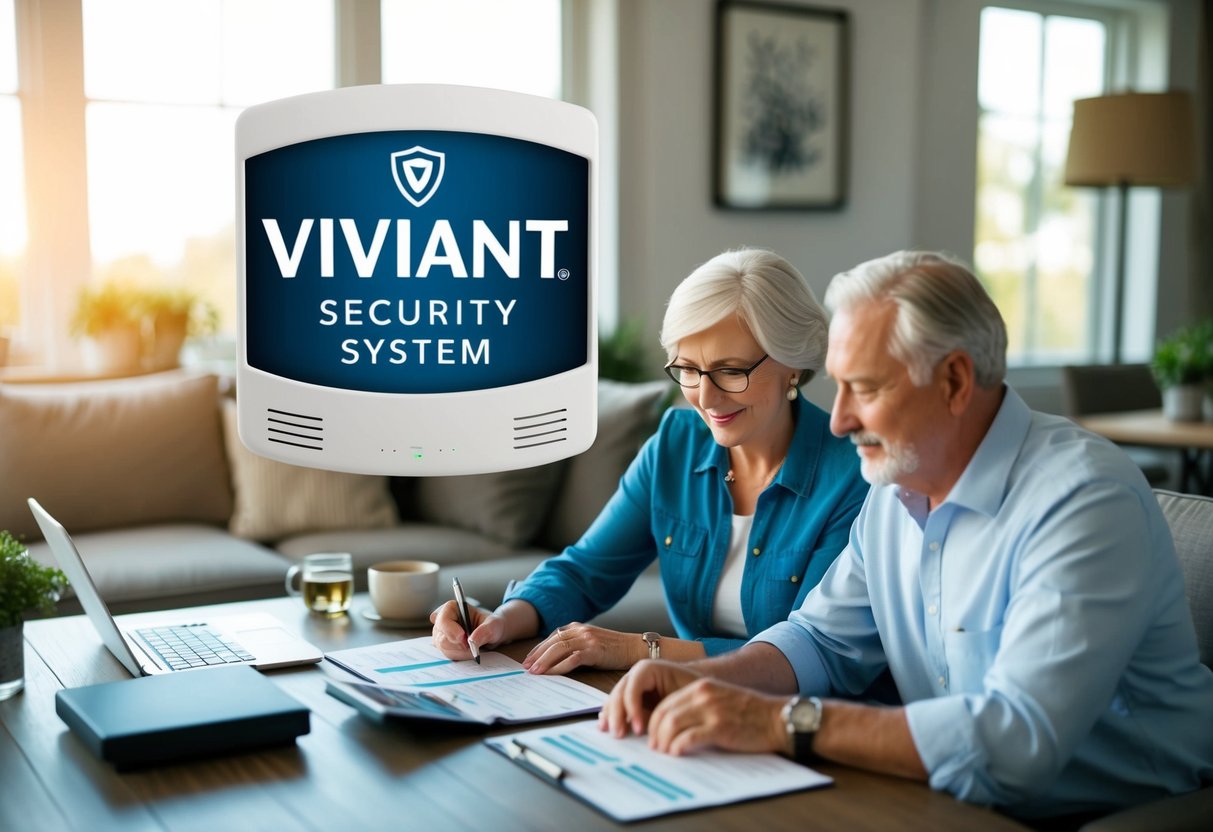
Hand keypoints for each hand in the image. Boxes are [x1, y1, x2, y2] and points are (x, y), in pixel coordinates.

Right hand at [430, 600, 505, 659]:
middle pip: (441, 638)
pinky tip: (469, 651)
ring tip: (473, 648)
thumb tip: (472, 641)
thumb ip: (484, 631)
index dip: (452, 631)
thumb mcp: (493, 624)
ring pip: (444, 648)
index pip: (443, 620)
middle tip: (472, 646)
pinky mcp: (443, 645)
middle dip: (459, 645)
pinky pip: (447, 654)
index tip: (464, 639)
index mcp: (452, 608)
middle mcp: (442, 620)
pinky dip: (459, 656)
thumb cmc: (492, 624)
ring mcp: (440, 634)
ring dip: (460, 652)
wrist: (492, 633)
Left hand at [522, 623, 645, 674]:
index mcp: (579, 627)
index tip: (528, 659)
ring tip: (534, 672)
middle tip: (526, 667)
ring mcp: (588, 639)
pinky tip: (551, 674)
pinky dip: (559, 667)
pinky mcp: (595, 650)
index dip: (539, 648)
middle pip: (553, 642)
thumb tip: (555, 658)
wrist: (636, 648)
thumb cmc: (614, 649)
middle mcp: (581, 630)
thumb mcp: (592, 641)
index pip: (553, 636)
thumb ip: (575, 644)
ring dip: (544, 661)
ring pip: (559, 649)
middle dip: (537, 655)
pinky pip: (572, 659)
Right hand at [598, 659, 703, 737]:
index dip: (632, 708)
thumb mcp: (679, 699)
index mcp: (648, 669)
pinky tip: (605, 727)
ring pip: (614, 699)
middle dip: (617, 714)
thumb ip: (661, 711)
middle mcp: (635, 674)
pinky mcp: (630, 696)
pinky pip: (617, 705)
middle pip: (619, 693)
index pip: (633, 687)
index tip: (638, 729)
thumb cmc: (691, 690)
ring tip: (611, 733)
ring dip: (611, 716)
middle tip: (620, 734)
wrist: (696, 688)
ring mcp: (631, 684)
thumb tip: (643, 728)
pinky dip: (612, 716)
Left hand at [643, 678, 787, 756]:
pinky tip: (677, 754)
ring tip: (664, 753)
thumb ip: (699, 706)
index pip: (667, 703)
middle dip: (654, 733)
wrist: (777, 719)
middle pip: (665, 713)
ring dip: (663, 742)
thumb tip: (674, 725)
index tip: (653, 735)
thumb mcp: (721, 699)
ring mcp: (711, 711)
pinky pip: (689, 738)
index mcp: (702, 687)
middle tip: (654, 748)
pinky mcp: (720, 728)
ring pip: (672, 725)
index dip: (654, 721)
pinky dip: (678, 747)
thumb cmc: (751, 713)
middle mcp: (703, 695)